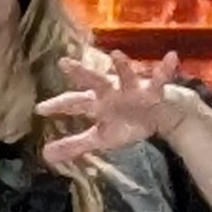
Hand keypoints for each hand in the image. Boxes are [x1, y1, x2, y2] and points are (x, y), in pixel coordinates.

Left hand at [36, 45, 186, 166]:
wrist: (160, 115)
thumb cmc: (126, 122)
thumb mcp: (101, 137)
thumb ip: (75, 144)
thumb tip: (46, 156)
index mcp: (97, 102)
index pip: (73, 103)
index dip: (58, 106)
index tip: (39, 109)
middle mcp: (112, 91)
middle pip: (94, 81)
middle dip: (80, 73)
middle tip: (63, 63)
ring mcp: (133, 89)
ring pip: (126, 76)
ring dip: (123, 67)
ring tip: (117, 55)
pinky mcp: (156, 90)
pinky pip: (162, 79)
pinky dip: (166, 69)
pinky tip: (172, 57)